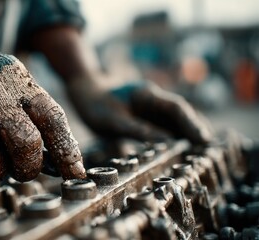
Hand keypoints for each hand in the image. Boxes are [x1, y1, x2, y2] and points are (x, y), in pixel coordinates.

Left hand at [67, 76, 212, 143]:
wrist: (85, 93)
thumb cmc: (95, 106)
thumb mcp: (112, 120)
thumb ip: (137, 129)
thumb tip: (165, 142)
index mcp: (146, 94)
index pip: (177, 107)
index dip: (191, 123)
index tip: (203, 139)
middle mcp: (152, 98)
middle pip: (180, 113)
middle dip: (195, 129)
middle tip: (209, 149)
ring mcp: (150, 105)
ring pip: (174, 118)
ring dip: (187, 132)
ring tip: (201, 151)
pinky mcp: (145, 113)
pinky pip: (164, 124)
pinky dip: (174, 134)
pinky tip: (181, 147)